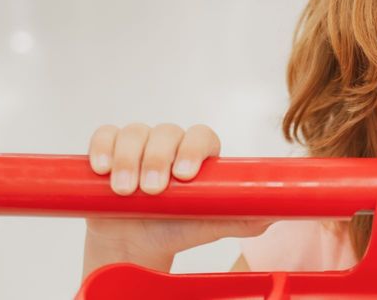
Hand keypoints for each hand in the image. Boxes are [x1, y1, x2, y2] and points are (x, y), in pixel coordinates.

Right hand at [82, 124, 267, 277]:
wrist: (137, 245)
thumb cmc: (178, 229)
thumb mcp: (211, 226)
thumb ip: (242, 218)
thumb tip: (275, 214)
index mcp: (200, 153)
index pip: (202, 136)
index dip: (194, 149)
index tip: (185, 176)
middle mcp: (171, 143)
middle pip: (166, 132)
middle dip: (157, 158)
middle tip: (151, 189)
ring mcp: (140, 144)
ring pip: (135, 132)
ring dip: (128, 158)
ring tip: (125, 189)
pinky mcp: (110, 150)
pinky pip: (105, 135)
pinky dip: (102, 147)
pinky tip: (101, 169)